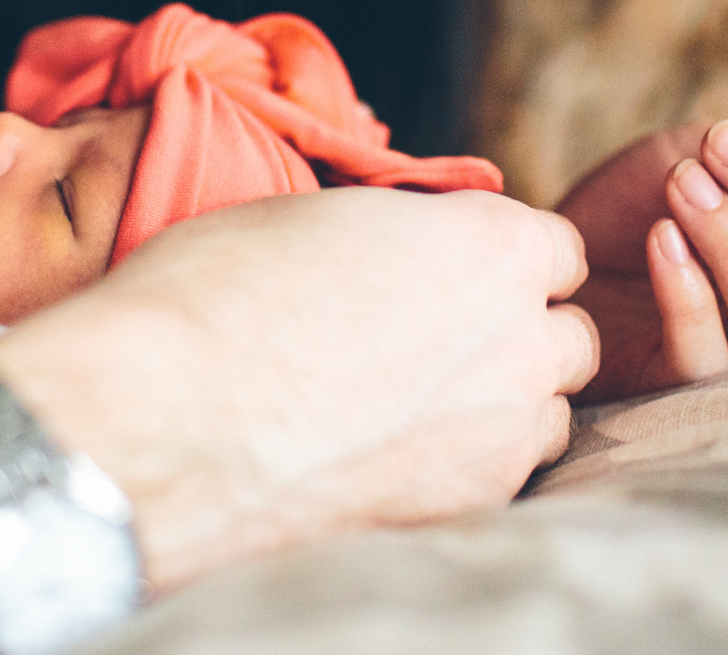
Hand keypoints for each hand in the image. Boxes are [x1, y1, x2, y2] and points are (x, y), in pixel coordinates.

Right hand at [0, 187, 596, 590]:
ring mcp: (499, 437)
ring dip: (502, 404)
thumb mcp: (309, 217)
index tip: (454, 270)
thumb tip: (402, 251)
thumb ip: (394, 234)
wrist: (157, 425)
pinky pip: (498, 480)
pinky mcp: (462, 511)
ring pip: (544, 416)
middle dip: (521, 333)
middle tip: (437, 337)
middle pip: (569, 336)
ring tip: (411, 402)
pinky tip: (387, 457)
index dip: (503, 257)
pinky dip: (462, 466)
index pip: (557, 249)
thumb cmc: (212, 298)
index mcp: (490, 247)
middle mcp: (518, 341)